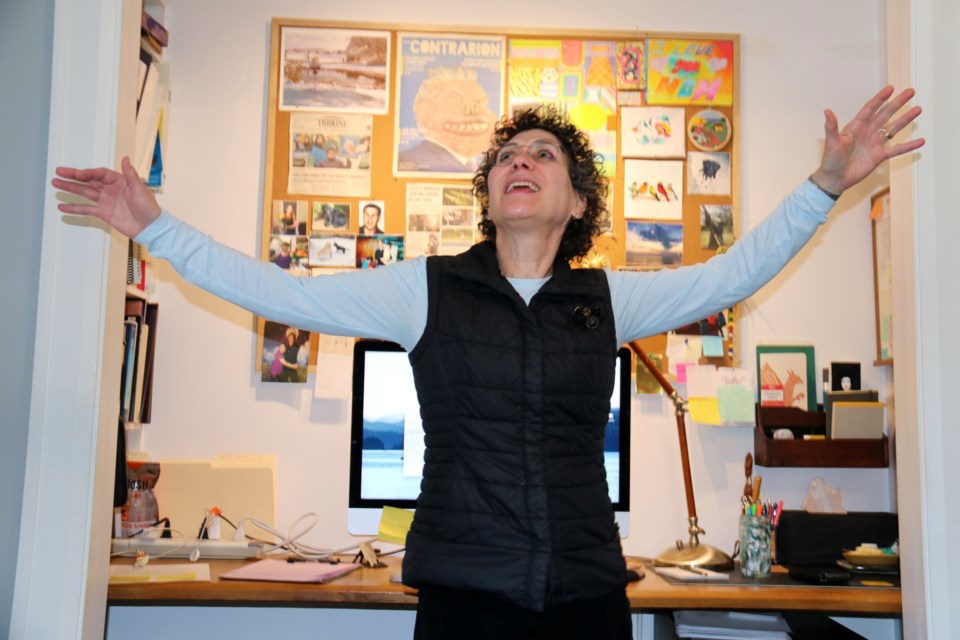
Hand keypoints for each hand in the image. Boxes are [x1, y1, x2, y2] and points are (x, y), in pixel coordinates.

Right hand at [51, 156, 160, 237]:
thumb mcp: (140, 190)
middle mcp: (110, 189)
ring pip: (85, 192)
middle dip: (73, 176)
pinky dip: (74, 208)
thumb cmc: (149, 208)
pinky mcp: (103, 213)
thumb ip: (131, 175)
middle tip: (59, 172)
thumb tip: (126, 158)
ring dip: (70, 188)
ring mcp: (105, 201)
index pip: (100, 174)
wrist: (150, 228)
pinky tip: (62, 206)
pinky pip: (86, 209)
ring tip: (55, 183)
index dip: (88, 173)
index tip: (77, 174)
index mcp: (120, 181)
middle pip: (89, 180)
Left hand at [810, 86, 924, 195]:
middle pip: (885, 114)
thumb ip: (831, 127)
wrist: (835, 179)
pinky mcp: (880, 156)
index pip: (870, 109)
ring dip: (905, 119)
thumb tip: (827, 111)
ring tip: (918, 109)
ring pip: (893, 128)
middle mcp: (867, 132)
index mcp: (856, 127)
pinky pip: (897, 149)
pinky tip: (921, 141)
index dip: (880, 98)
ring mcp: (875, 143)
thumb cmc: (830, 161)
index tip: (890, 88)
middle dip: (898, 103)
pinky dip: (909, 146)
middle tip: (910, 92)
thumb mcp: (831, 143)